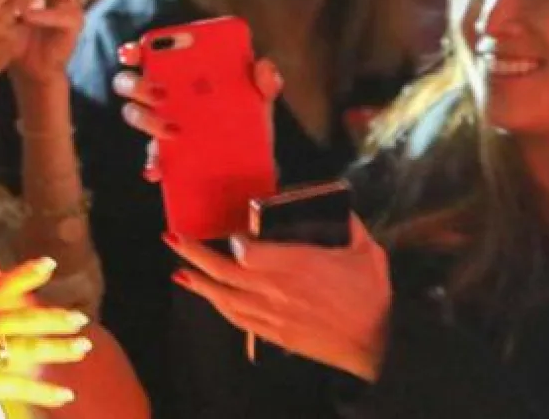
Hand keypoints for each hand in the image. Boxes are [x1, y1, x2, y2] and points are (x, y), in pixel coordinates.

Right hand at [0, 258, 92, 416]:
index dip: (26, 273)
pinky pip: (23, 385)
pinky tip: (65, 396)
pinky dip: (47, 392)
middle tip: (80, 320)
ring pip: (31, 346)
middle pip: (24, 316)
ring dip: (61, 348)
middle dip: (55, 317)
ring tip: (83, 348)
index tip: (49, 263)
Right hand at [113, 42, 281, 180]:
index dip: (135, 50)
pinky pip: (150, 158)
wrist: (252, 167)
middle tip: (159, 92)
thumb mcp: (260, 100)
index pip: (150, 54)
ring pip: (135, 115)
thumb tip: (264, 66)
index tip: (134, 53)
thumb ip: (265, 82)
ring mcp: (161, 125)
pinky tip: (159, 168)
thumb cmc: (248, 121)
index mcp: (181, 73)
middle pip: (132, 83)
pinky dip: (152, 163)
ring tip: (172, 130)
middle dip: (136, 84)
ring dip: (145, 120)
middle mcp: (164, 96)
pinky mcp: (165, 156)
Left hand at [163, 215, 390, 381]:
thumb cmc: (370, 296)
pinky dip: (218, 305)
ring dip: (199, 282)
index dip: (235, 243)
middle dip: (194, 254)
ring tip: (180, 270)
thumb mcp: (366, 251)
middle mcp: (276, 289)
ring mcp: (272, 314)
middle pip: (224, 272)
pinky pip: (236, 318)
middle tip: (172, 238)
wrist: (375, 345)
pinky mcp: (273, 333)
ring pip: (224, 297)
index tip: (231, 235)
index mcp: (297, 264)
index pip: (249, 253)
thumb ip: (348, 224)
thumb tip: (336, 204)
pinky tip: (207, 295)